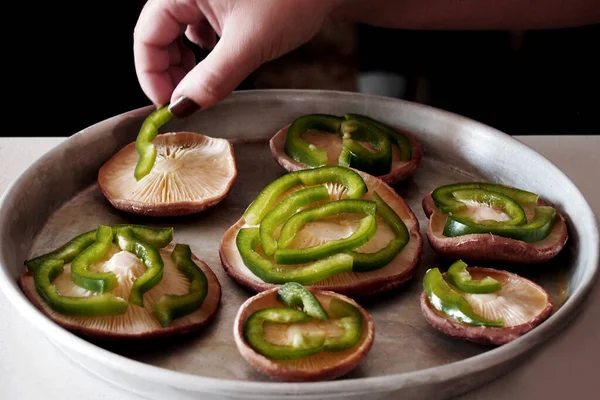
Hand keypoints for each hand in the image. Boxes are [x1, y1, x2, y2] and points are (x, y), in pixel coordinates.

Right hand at [133, 0, 342, 116]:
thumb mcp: (248, 44)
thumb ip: (212, 78)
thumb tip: (184, 108)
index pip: (146, 36)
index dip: (153, 76)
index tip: (169, 107)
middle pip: (160, 35)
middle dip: (171, 72)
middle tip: (188, 101)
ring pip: (181, 34)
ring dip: (189, 64)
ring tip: (206, 84)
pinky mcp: (224, 1)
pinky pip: (202, 29)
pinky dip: (207, 52)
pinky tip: (221, 63)